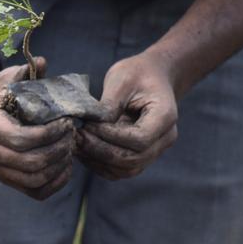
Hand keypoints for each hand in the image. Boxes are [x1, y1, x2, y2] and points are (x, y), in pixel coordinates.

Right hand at [0, 58, 75, 199]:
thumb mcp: (7, 77)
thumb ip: (25, 71)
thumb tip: (43, 62)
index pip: (20, 138)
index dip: (49, 134)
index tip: (67, 122)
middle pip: (29, 162)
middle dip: (58, 149)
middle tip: (73, 135)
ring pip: (33, 180)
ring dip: (58, 166)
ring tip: (70, 149)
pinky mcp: (4, 179)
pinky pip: (34, 192)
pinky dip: (55, 183)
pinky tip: (66, 166)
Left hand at [76, 51, 178, 179]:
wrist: (153, 76)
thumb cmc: (137, 73)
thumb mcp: (121, 79)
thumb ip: (109, 104)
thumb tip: (92, 126)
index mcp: (165, 116)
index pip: (139, 139)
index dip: (110, 136)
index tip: (88, 125)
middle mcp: (165, 138)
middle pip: (133, 159)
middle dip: (101, 150)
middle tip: (77, 136)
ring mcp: (155, 150)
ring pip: (127, 169)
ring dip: (99, 161)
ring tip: (77, 144)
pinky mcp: (141, 155)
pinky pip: (121, 170)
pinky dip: (100, 164)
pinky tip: (83, 151)